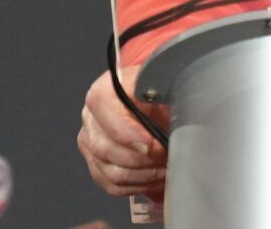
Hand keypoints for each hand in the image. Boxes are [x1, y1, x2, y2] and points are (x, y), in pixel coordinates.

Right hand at [79, 65, 167, 198]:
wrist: (150, 95)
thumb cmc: (157, 89)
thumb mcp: (163, 84)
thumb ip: (164, 95)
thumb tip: (180, 114)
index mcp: (104, 92)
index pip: (108, 118)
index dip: (130, 135)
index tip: (154, 145)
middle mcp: (91, 118)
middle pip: (107, 150)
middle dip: (144, 160)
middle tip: (168, 157)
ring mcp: (90, 143)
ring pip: (112, 172)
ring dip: (145, 176)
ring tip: (167, 169)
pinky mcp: (96, 163)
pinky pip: (113, 185)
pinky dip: (138, 186)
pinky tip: (157, 178)